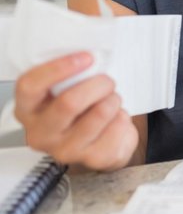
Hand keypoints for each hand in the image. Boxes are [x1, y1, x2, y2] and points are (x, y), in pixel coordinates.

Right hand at [14, 52, 137, 171]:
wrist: (101, 140)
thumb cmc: (82, 108)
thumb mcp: (68, 88)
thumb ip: (70, 74)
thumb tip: (88, 54)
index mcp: (28, 109)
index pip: (30, 86)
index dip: (58, 68)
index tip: (86, 58)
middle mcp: (41, 133)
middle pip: (69, 103)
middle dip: (97, 85)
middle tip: (107, 81)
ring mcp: (65, 150)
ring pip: (100, 113)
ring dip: (113, 100)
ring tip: (111, 100)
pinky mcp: (93, 158)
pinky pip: (118, 127)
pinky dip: (123, 117)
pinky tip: (115, 119)